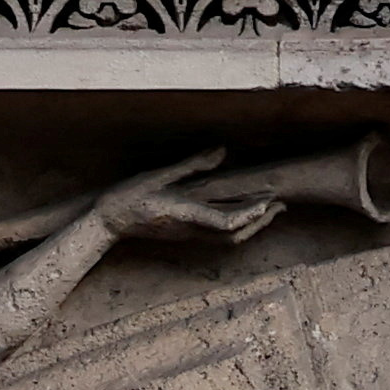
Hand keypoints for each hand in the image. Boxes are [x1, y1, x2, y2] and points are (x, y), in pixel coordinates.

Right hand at [99, 158, 283, 248]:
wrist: (109, 221)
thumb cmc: (131, 196)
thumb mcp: (161, 174)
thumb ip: (193, 164)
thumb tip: (223, 150)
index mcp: (186, 214)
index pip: (227, 221)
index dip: (251, 213)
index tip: (268, 201)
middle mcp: (191, 230)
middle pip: (234, 236)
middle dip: (260, 222)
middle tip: (279, 205)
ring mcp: (188, 235)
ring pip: (227, 239)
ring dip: (250, 225)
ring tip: (267, 207)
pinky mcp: (185, 234)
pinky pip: (217, 236)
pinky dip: (235, 225)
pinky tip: (240, 211)